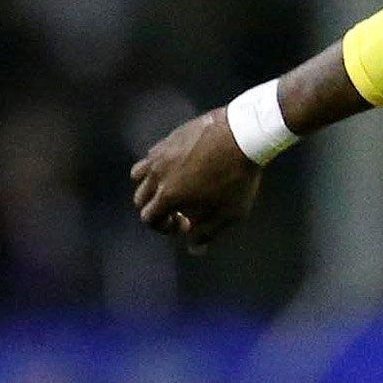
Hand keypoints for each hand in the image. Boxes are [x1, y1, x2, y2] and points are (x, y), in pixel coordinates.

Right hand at [129, 108, 264, 251]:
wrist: (243, 134)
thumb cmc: (238, 177)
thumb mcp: (229, 212)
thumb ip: (209, 232)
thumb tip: (194, 249)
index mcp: (167, 195)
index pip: (148, 218)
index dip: (163, 226)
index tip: (183, 225)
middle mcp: (157, 174)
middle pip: (141, 199)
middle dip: (156, 209)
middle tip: (178, 210)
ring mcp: (159, 154)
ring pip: (139, 175)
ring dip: (150, 187)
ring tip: (172, 188)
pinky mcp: (168, 138)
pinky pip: (151, 156)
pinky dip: (157, 167)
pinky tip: (179, 168)